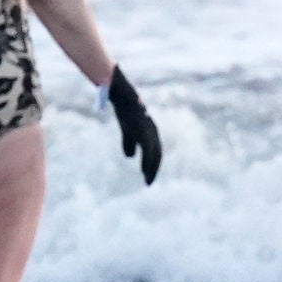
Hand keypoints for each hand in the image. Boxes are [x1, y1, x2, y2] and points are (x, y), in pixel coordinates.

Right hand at [105, 68, 161, 183]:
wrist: (124, 99)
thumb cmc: (126, 112)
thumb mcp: (127, 130)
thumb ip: (129, 143)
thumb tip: (130, 157)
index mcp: (151, 133)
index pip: (155, 151)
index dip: (152, 164)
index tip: (147, 175)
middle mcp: (154, 133)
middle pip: (157, 155)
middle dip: (153, 169)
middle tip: (148, 182)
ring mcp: (150, 132)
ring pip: (154, 154)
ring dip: (152, 169)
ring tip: (147, 180)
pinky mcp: (145, 132)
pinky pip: (148, 151)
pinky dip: (148, 162)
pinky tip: (145, 171)